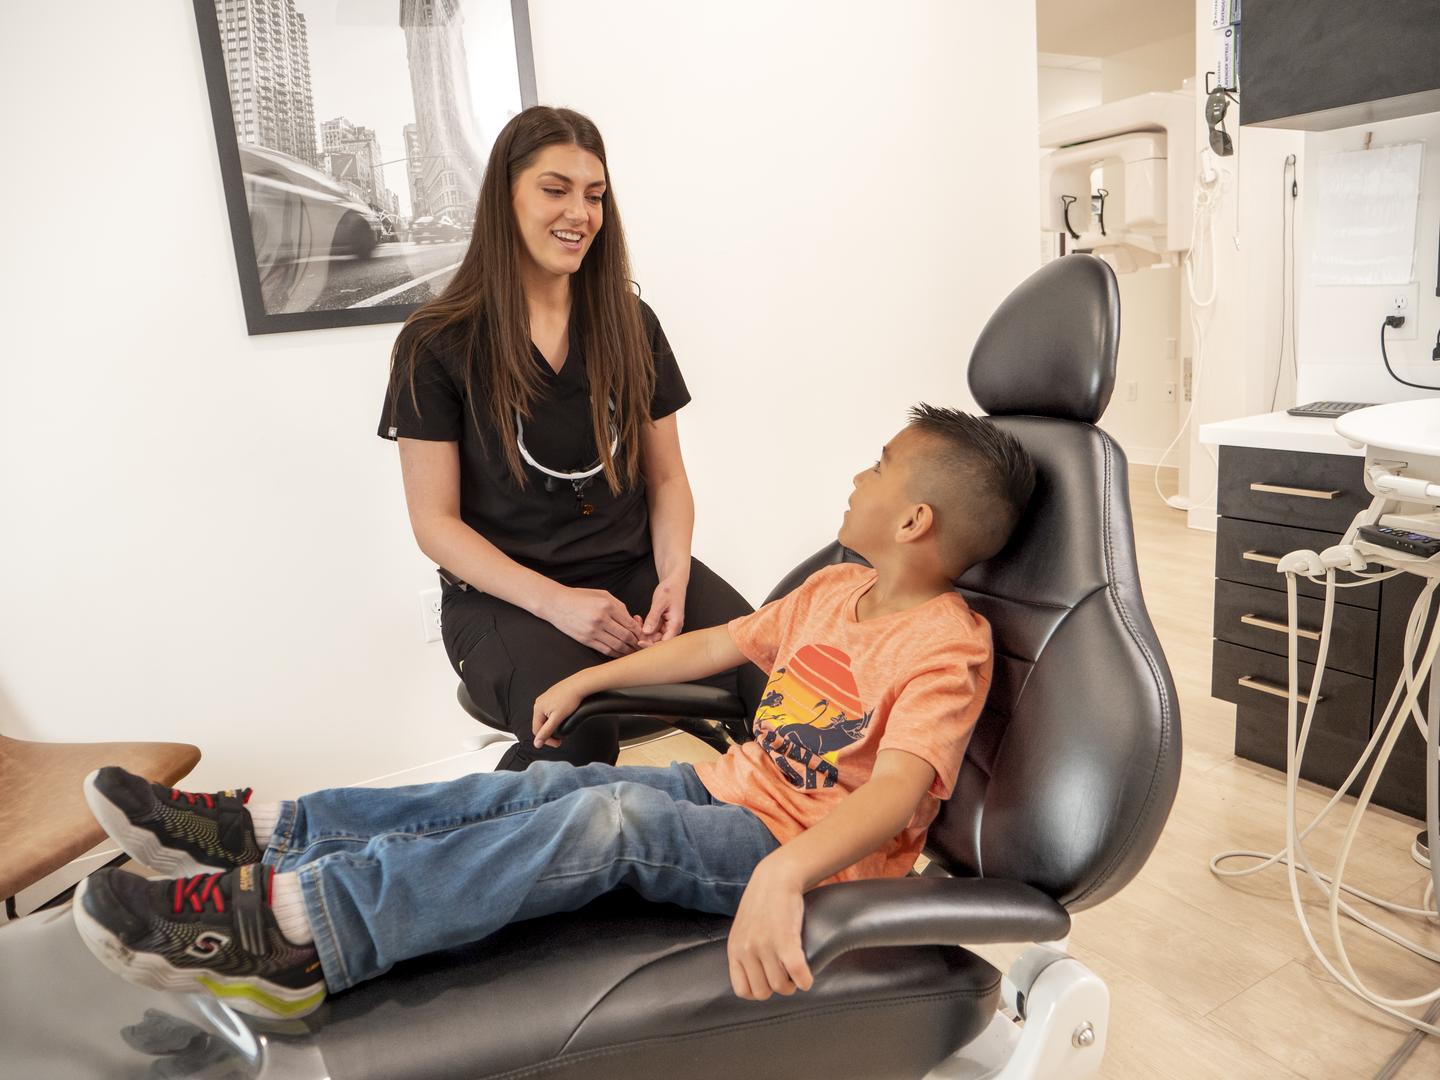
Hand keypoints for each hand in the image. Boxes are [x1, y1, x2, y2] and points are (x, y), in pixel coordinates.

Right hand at [532, 677, 585, 748]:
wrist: (579, 685)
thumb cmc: (569, 699)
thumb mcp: (557, 719)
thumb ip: (546, 731)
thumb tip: (537, 743)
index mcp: (537, 708)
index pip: (537, 730)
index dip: (546, 740)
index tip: (556, 743)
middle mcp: (539, 702)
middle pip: (540, 724)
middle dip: (550, 732)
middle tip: (560, 738)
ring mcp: (545, 698)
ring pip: (545, 717)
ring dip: (552, 725)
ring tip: (562, 726)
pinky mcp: (551, 696)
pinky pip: (550, 710)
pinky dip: (554, 716)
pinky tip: (563, 716)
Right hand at [543, 587, 641, 656]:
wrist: (556, 604)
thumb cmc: (580, 597)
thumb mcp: (602, 595)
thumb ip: (619, 606)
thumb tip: (632, 620)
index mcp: (607, 605)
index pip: (629, 623)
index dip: (639, 631)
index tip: (644, 635)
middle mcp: (601, 619)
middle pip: (625, 636)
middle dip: (636, 643)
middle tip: (641, 646)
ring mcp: (593, 631)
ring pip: (617, 645)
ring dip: (627, 650)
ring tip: (633, 652)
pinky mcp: (586, 640)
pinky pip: (605, 650)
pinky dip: (615, 654)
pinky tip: (620, 654)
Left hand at [641, 575, 687, 644]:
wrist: (674, 583)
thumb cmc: (670, 590)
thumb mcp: (660, 602)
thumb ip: (653, 617)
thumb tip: (646, 632)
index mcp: (675, 625)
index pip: (664, 643)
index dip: (651, 645)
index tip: (639, 642)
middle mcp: (672, 629)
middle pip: (657, 642)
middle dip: (644, 636)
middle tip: (635, 625)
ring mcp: (667, 628)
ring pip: (652, 637)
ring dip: (642, 630)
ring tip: (637, 619)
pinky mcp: (661, 625)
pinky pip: (651, 630)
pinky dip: (643, 626)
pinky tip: (638, 619)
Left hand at [726, 858, 812, 1000]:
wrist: (776, 877)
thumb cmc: (763, 902)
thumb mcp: (743, 929)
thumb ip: (744, 951)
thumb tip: (754, 976)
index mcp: (735, 949)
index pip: (742, 990)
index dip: (758, 990)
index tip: (769, 981)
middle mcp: (747, 950)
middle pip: (763, 992)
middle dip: (776, 988)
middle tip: (786, 976)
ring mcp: (765, 945)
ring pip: (780, 986)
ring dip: (792, 984)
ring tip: (796, 973)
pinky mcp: (785, 940)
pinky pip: (797, 974)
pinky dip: (805, 981)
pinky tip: (807, 977)